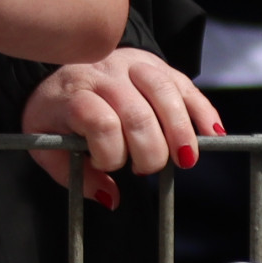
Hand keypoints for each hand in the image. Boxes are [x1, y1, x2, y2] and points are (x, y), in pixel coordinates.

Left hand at [23, 48, 219, 206]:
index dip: (110, 153)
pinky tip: (212, 134)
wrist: (58, 71)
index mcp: (74, 96)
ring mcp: (133, 65)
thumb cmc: (56, 116)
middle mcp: (104, 75)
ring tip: (185, 159)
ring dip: (181, 132)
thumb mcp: (48, 147)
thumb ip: (75, 176)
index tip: (105, 165)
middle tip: (144, 168)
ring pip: (166, 94)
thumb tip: (112, 198)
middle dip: (149, 151)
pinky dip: (203, 110)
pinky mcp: (157, 64)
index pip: (102, 124)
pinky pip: (186, 85)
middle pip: (138, 115)